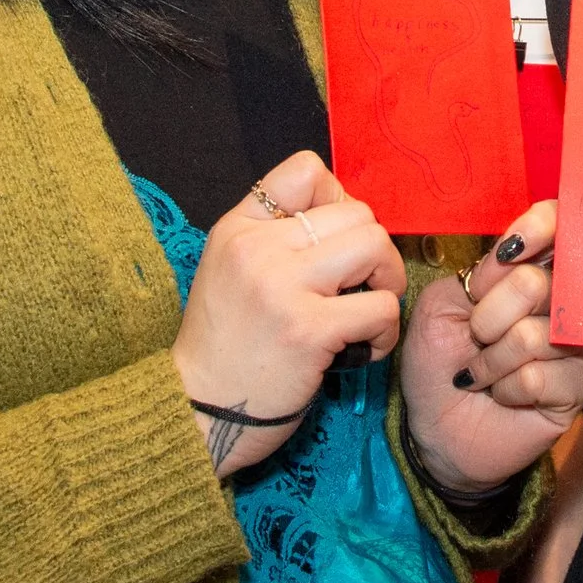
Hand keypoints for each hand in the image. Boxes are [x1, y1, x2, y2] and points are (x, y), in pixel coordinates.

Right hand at [170, 152, 404, 476]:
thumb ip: (275, 236)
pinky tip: (363, 350)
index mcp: (239, 228)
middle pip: (357, 213)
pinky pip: (382, 307)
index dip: (337, 200)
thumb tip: (346, 213)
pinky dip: (385, 332)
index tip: (333, 242)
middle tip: (358, 289)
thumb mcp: (231, 270)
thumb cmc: (224, 347)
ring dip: (387, 283)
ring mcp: (282, 288)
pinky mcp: (309, 331)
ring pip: (375, 246)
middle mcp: (258, 248)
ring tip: (365, 313)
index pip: (305, 169)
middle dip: (373, 252)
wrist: (195, 412)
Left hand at [400, 201, 582, 497]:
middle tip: (476, 339)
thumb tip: (516, 257)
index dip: (539, 227)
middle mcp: (557, 301)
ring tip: (482, 376)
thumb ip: (477, 273)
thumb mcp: (439, 307)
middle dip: (488, 318)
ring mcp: (573, 341)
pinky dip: (507, 389)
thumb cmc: (437, 365)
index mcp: (525, 270)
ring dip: (491, 362)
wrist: (437, 430)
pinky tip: (503, 396)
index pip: (555, 227)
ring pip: (536, 335)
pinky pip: (541, 376)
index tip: (508, 253)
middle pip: (537, 284)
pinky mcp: (579, 385)